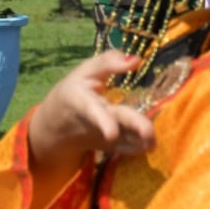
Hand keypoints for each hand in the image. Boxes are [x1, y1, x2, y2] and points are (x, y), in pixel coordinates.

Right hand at [28, 50, 154, 171]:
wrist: (57, 121)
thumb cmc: (76, 89)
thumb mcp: (85, 71)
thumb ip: (108, 62)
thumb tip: (136, 60)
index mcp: (81, 101)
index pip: (91, 110)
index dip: (102, 120)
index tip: (112, 134)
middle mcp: (92, 121)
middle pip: (114, 123)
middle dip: (131, 127)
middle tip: (149, 134)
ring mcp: (100, 135)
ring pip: (120, 138)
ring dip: (137, 141)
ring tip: (153, 143)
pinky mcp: (108, 145)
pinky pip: (122, 147)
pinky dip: (135, 148)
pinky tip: (150, 146)